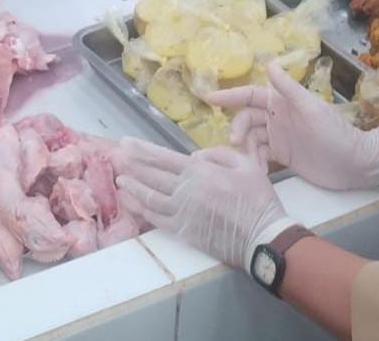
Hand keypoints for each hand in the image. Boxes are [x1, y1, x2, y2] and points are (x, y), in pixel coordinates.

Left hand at [116, 138, 286, 269]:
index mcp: (200, 171)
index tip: (126, 142)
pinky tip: (133, 203)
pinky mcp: (183, 231)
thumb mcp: (245, 163)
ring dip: (133, 187)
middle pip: (151, 175)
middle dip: (132, 164)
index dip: (142, 150)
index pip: (163, 157)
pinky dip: (142, 210)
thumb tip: (194, 157)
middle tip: (117, 156)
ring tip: (120, 179)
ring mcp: (182, 212)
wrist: (262, 235)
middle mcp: (185, 190)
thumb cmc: (257, 197)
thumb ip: (217, 154)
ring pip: (149, 197)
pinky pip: (156, 219)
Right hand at [206, 60, 378, 192]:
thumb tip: (269, 64)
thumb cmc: (335, 134)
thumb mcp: (311, 109)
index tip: (209, 99)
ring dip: (245, 149)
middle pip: (246, 119)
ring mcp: (279, 136)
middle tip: (236, 145)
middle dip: (237, 129)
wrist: (354, 165)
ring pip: (251, 139)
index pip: (250, 95)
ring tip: (248, 164)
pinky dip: (255, 162)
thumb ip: (289, 89)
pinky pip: (260, 155)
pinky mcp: (283, 155)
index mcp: (283, 101)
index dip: (230, 96)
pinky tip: (256, 173)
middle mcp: (278, 116)